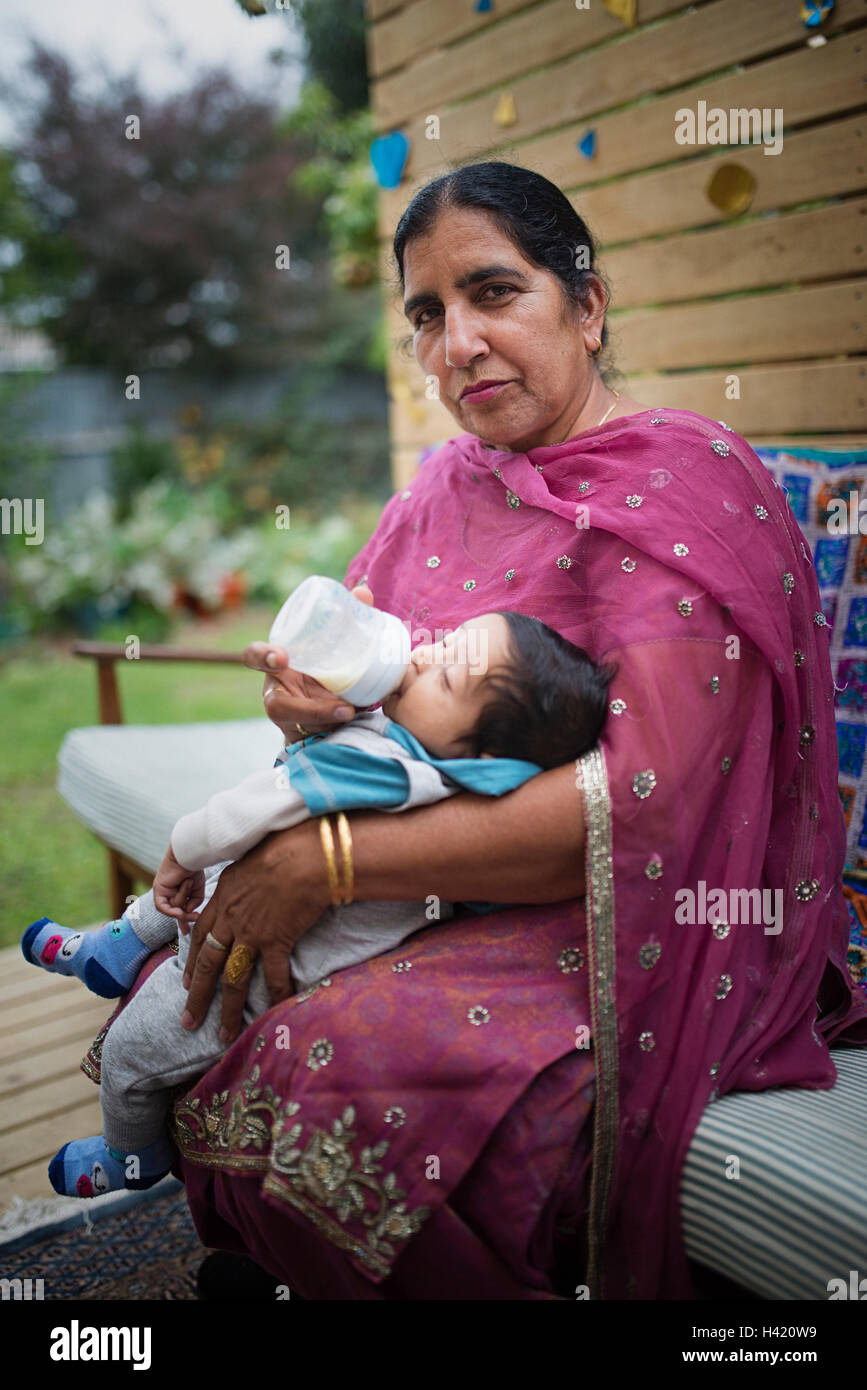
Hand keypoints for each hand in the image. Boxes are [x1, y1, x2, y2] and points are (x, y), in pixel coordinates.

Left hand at [153, 846, 205, 928]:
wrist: (189, 856)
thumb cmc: (194, 870)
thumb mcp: (198, 891)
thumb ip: (193, 904)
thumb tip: (187, 913)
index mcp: (179, 892)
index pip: (180, 910)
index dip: (183, 922)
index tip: (187, 932)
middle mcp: (169, 893)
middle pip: (175, 912)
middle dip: (183, 919)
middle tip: (193, 921)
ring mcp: (163, 892)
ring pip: (172, 907)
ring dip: (182, 898)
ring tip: (187, 883)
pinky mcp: (157, 890)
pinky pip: (163, 907)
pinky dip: (171, 909)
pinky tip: (179, 908)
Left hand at [180, 820, 328, 1043]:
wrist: (302, 855)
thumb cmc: (281, 846)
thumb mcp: (252, 857)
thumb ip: (247, 876)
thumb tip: (254, 877)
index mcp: (223, 899)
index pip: (201, 935)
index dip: (192, 961)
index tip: (185, 983)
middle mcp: (231, 920)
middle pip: (208, 964)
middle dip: (196, 996)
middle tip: (188, 1021)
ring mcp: (251, 933)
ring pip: (233, 979)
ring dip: (228, 1011)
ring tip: (223, 1035)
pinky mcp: (275, 941)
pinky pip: (273, 976)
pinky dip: (275, 996)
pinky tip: (275, 1013)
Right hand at [247, 583, 374, 741]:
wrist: (334, 702)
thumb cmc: (325, 666)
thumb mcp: (333, 645)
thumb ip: (347, 620)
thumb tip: (362, 593)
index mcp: (277, 664)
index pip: (254, 657)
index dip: (262, 656)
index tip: (281, 657)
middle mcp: (277, 692)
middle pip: (275, 705)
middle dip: (306, 709)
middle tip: (343, 708)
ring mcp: (288, 719)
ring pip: (300, 728)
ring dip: (327, 722)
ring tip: (353, 714)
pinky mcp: (301, 738)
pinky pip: (313, 740)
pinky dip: (335, 731)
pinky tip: (355, 723)